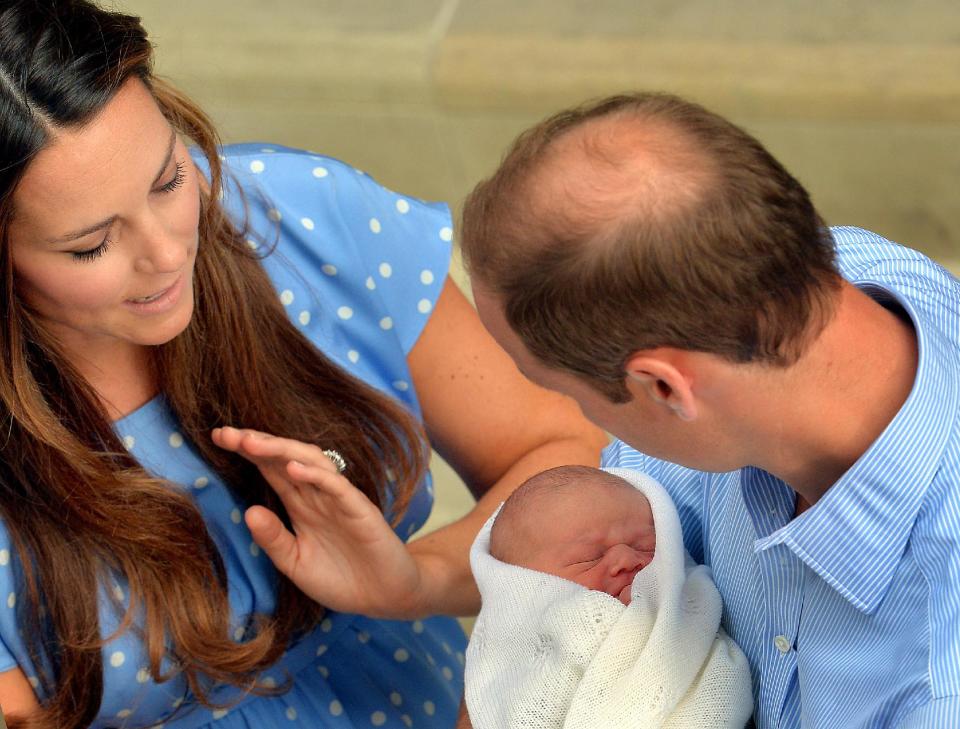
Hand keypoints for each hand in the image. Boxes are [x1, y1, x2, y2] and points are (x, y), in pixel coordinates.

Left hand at [211, 426, 423, 617]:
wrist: (384, 597)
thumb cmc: (341, 579)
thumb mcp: (295, 563)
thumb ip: (273, 539)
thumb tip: (247, 511)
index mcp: (300, 504)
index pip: (270, 469)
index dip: (247, 451)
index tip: (217, 438)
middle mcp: (317, 495)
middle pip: (285, 458)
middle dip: (256, 443)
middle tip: (226, 433)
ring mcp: (339, 499)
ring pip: (310, 462)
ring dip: (281, 450)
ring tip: (251, 443)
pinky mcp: (359, 509)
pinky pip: (337, 486)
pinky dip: (316, 475)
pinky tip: (293, 469)